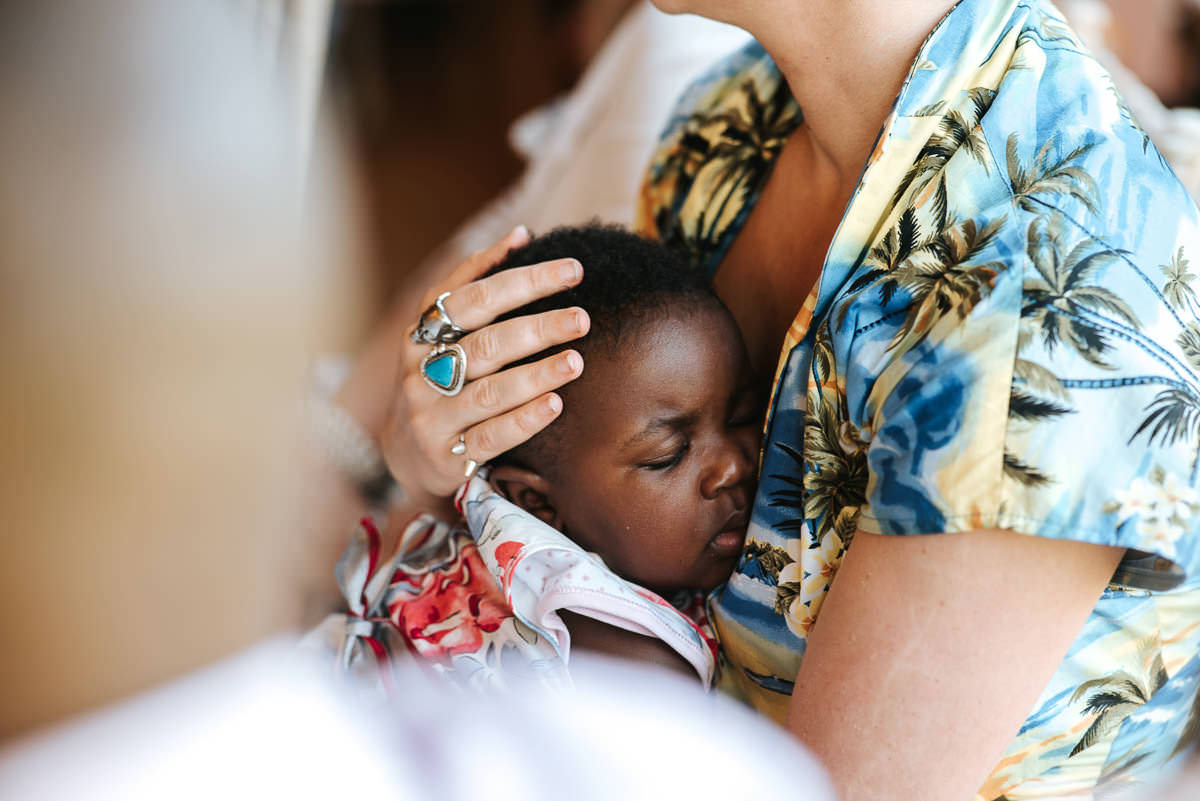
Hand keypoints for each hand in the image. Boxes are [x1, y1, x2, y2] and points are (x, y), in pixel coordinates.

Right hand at [381, 226, 587, 511]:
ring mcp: (431, 414)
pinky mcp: (445, 455)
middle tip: (582, 319)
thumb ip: (476, 288)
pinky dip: (524, 419)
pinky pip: (490, 436)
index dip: (523, 278)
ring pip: (489, 390)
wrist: (405, 455)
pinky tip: (555, 405)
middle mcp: (422, 370)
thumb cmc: (440, 381)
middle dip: (538, 326)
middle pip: (485, 340)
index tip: (573, 270)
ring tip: (576, 361)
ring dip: (536, 373)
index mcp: (423, 332)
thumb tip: (521, 234)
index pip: (474, 295)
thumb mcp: (444, 334)